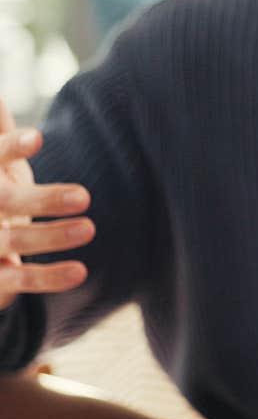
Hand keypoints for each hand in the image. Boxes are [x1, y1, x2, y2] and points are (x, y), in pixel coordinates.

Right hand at [0, 98, 93, 311]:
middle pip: (4, 202)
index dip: (12, 148)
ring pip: (15, 241)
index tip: (37, 138)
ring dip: (52, 236)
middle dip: (42, 199)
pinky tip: (81, 272)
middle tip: (84, 195)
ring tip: (89, 228)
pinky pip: (19, 280)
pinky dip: (49, 278)